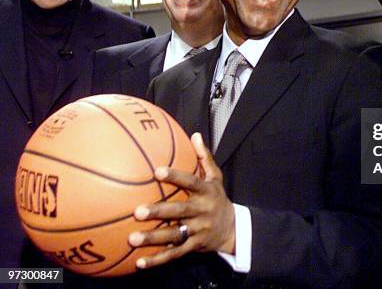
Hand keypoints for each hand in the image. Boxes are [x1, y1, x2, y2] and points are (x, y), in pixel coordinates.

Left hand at [128, 133, 235, 268]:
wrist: (233, 228)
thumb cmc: (217, 198)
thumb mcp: (216, 177)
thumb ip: (204, 157)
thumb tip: (195, 134)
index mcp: (206, 192)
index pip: (191, 182)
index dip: (175, 176)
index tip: (157, 171)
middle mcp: (202, 211)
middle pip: (179, 211)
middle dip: (159, 212)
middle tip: (137, 211)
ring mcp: (198, 230)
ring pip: (175, 235)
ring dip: (154, 238)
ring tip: (132, 239)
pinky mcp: (194, 246)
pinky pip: (175, 254)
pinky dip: (158, 259)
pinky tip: (140, 263)